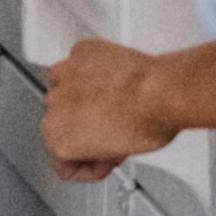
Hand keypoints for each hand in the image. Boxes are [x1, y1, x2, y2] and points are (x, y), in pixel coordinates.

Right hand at [39, 36, 176, 181]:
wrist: (163, 92)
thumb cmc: (147, 123)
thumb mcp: (119, 154)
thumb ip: (96, 148)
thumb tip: (99, 140)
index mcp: (57, 136)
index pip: (62, 160)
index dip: (88, 163)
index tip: (101, 157)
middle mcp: (53, 104)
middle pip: (62, 122)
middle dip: (85, 128)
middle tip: (111, 130)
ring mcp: (65, 74)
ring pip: (67, 91)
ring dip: (85, 97)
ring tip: (115, 103)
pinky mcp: (79, 53)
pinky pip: (80, 66)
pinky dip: (94, 73)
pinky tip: (114, 81)